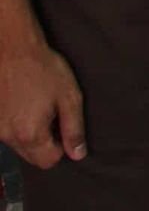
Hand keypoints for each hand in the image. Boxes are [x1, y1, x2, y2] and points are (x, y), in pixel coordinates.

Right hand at [0, 38, 85, 167]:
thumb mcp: (69, 97)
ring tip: (38, 106)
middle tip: (53, 116)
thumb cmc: (43, 69)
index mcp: (30, 134)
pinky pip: (7, 132)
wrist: (12, 49)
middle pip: (32, 157)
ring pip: (18, 146)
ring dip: (30, 134)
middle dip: (46, 144)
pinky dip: (17, 125)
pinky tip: (24, 104)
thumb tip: (78, 154)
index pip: (49, 161)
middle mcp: (8, 136)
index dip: (62, 148)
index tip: (64, 128)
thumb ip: (74, 129)